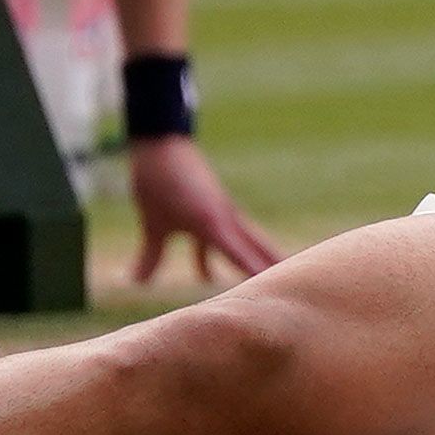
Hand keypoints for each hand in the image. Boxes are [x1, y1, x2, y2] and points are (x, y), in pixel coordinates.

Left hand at [128, 136, 284, 284]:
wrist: (161, 143)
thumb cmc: (157, 181)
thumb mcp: (153, 221)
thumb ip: (150, 255)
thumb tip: (135, 283)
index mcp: (213, 223)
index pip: (242, 256)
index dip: (257, 274)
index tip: (274, 291)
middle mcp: (225, 218)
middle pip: (258, 247)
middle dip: (275, 266)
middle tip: (299, 285)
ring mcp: (222, 212)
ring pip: (246, 241)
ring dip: (257, 259)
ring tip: (272, 280)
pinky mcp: (211, 209)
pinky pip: (223, 237)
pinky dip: (218, 256)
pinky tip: (206, 277)